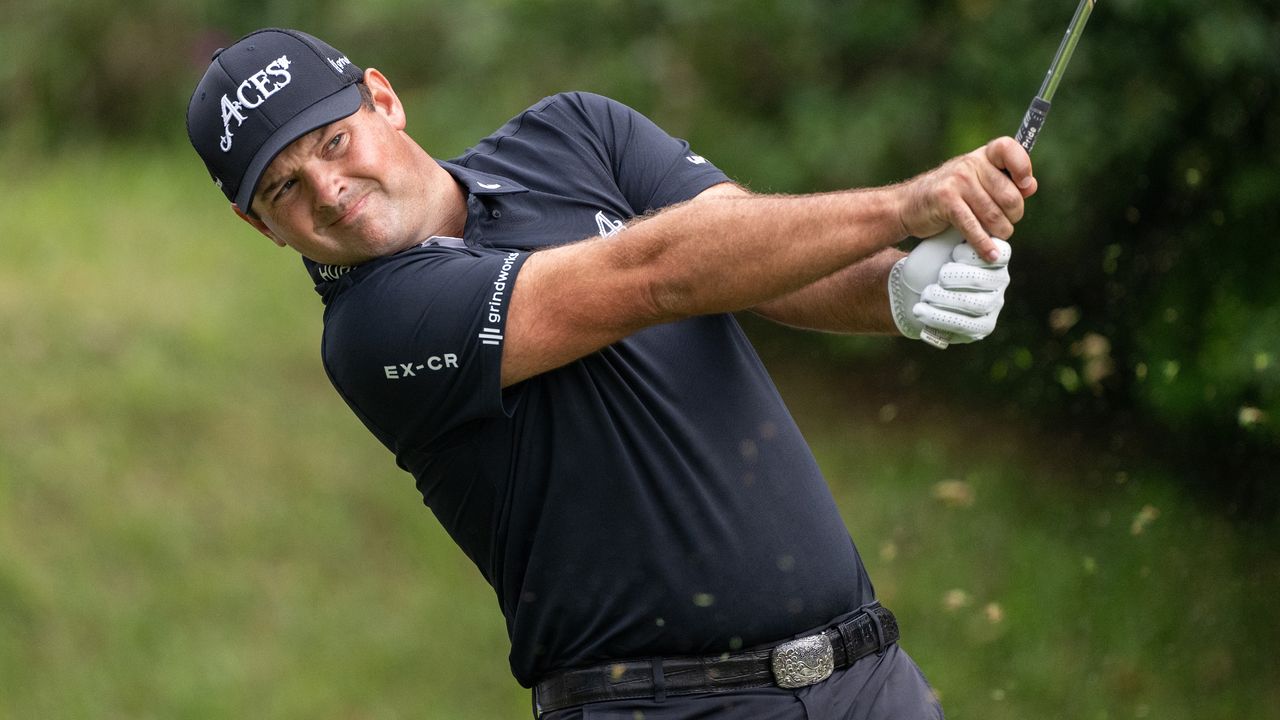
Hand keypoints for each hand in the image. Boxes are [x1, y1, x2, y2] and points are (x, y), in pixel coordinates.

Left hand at [889, 237, 1011, 343]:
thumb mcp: (943, 241)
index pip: (1000, 254)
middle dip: (960, 277)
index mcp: (995, 257)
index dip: (979, 254)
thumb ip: (958, 229)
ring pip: (977, 304)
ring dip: (947, 299)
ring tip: (926, 293)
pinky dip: (941, 318)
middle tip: (939, 275)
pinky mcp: (982, 327)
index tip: (955, 252)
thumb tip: (966, 211)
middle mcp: (999, 281)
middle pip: (987, 280)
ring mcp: (992, 305)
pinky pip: (968, 326)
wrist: (917, 288)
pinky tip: (920, 311)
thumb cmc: (933, 260)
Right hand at [896, 138, 1035, 261]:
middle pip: (1010, 196)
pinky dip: (984, 244)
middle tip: (1003, 223)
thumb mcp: (975, 183)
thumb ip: (1004, 183)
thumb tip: (1030, 186)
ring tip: (994, 237)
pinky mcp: (946, 201)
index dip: (1022, 167)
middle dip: (1012, 217)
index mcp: (982, 157)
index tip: (1024, 186)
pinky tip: (990, 254)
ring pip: (995, 216)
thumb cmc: (947, 197)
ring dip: (999, 233)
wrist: (906, 206)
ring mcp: (957, 182)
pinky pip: (974, 227)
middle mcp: (970, 165)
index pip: (1008, 149)